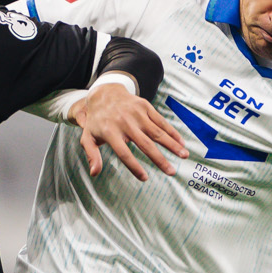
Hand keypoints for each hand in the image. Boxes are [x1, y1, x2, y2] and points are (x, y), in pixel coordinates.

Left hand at [68, 83, 189, 180]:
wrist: (105, 94)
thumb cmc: (97, 121)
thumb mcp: (87, 137)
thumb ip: (92, 155)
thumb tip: (94, 173)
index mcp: (110, 132)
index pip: (124, 153)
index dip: (134, 167)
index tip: (144, 178)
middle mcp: (125, 123)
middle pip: (145, 144)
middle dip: (159, 159)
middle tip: (171, 172)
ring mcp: (137, 114)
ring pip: (157, 132)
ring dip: (172, 145)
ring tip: (184, 156)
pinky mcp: (145, 107)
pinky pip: (161, 121)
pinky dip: (172, 132)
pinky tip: (181, 142)